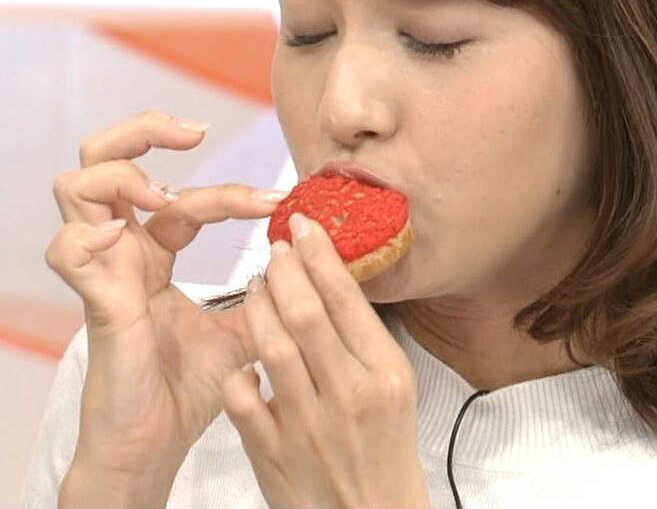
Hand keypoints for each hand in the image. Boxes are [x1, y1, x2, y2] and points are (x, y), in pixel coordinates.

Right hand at [46, 110, 286, 475]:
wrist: (160, 444)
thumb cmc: (191, 387)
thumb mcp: (245, 328)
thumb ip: (269, 293)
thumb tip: (309, 260)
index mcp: (154, 254)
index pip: (183, 197)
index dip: (230, 190)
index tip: (278, 200)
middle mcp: (123, 252)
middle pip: (105, 160)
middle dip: (145, 130)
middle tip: (195, 132)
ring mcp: (103, 271)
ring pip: (76, 186)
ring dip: (123, 172)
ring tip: (165, 193)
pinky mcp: (94, 300)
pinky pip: (65, 250)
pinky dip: (88, 232)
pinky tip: (123, 237)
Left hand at [220, 213, 430, 508]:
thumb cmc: (384, 443)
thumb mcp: (394, 384)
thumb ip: (362, 337)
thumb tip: (328, 276)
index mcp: (385, 373)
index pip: (347, 300)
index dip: (320, 256)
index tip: (304, 226)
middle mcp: (349, 395)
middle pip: (306, 314)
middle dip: (285, 271)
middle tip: (275, 248)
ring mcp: (308, 426)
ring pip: (272, 347)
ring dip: (258, 306)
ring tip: (257, 286)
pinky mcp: (272, 455)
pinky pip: (242, 398)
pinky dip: (238, 372)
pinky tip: (243, 359)